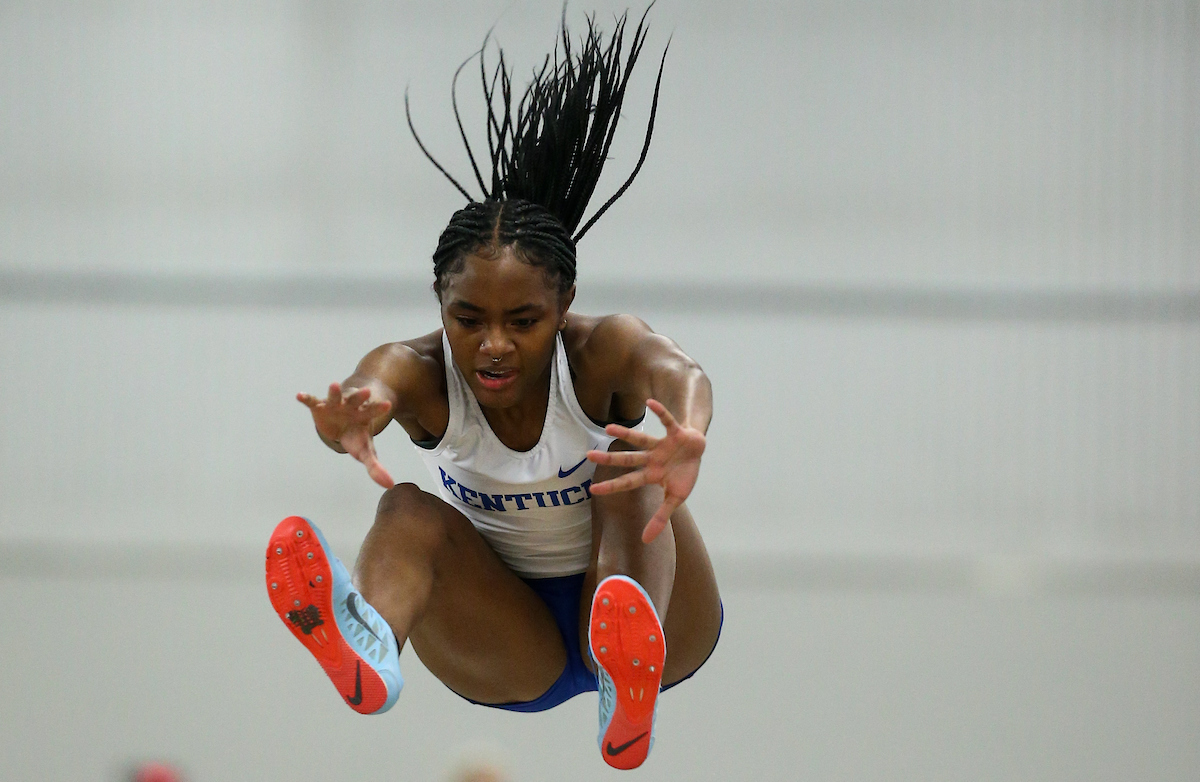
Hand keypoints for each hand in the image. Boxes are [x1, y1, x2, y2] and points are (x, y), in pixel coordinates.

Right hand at [297, 382, 394, 488]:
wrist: (341, 423)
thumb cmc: (356, 436)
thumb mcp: (366, 451)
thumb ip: (376, 467)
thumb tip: (390, 485)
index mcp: (363, 415)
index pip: (374, 411)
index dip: (379, 408)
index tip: (388, 405)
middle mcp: (350, 406)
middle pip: (357, 400)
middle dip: (361, 396)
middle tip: (366, 392)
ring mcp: (334, 405)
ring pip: (335, 396)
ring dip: (335, 392)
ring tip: (334, 385)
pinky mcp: (318, 406)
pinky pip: (312, 401)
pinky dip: (306, 398)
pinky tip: (299, 396)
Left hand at [586, 398, 705, 543]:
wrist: (698, 451)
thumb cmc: (684, 474)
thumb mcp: (675, 499)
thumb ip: (660, 518)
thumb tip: (646, 541)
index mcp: (651, 474)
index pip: (628, 482)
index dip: (612, 486)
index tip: (592, 490)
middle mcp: (652, 458)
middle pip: (628, 458)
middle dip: (610, 458)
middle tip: (588, 455)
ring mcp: (662, 445)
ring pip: (640, 438)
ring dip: (625, 433)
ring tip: (607, 427)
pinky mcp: (675, 433)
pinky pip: (666, 421)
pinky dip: (660, 412)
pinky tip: (649, 403)